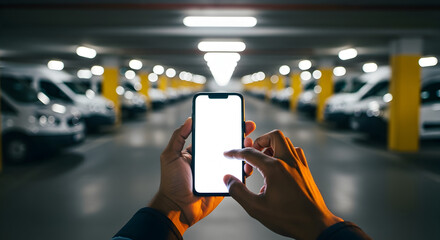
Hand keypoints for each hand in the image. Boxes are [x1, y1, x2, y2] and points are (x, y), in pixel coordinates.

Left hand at [149, 118, 255, 234]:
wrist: (177, 207)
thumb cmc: (171, 182)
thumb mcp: (170, 155)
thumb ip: (178, 136)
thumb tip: (189, 119)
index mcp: (199, 151)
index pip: (214, 135)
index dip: (225, 126)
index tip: (234, 117)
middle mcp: (210, 160)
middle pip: (228, 144)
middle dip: (240, 134)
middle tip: (248, 127)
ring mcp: (219, 172)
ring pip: (236, 159)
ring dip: (245, 150)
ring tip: (249, 144)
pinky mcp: (225, 184)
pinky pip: (238, 176)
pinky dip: (245, 169)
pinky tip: (248, 163)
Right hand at [223, 130, 342, 239]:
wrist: (315, 225)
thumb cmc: (288, 217)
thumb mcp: (256, 207)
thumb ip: (238, 191)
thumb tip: (228, 179)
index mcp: (274, 168)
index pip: (250, 153)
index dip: (235, 153)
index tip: (228, 154)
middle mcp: (288, 162)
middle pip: (273, 137)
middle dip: (259, 141)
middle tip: (251, 154)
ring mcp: (299, 165)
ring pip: (286, 142)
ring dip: (272, 147)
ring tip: (263, 161)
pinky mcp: (305, 171)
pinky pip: (294, 152)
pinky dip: (284, 154)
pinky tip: (278, 167)